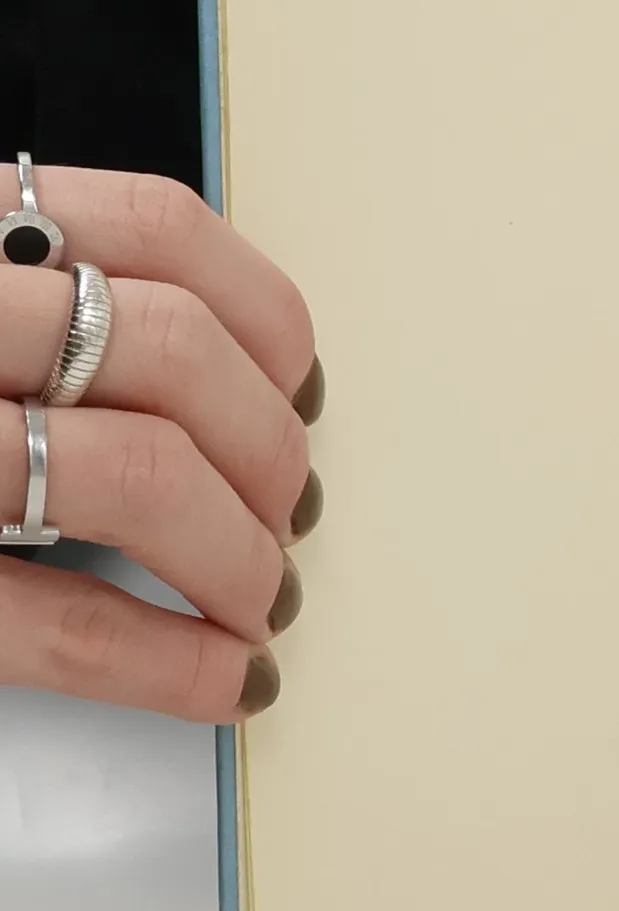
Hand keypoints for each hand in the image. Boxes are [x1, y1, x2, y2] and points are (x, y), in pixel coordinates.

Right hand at [1, 170, 318, 720]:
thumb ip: (24, 303)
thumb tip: (228, 373)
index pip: (155, 228)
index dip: (264, 318)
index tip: (299, 385)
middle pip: (170, 353)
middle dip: (269, 449)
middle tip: (289, 516)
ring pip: (130, 473)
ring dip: (237, 553)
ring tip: (261, 601)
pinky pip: (45, 620)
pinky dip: (164, 661)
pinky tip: (222, 682)